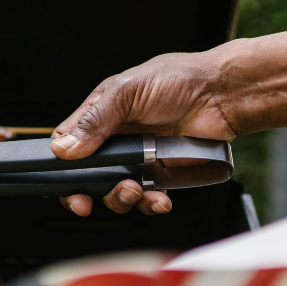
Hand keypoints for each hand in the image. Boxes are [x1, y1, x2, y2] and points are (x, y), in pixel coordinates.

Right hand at [51, 30, 286, 215]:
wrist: (223, 95)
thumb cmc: (179, 80)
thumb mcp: (128, 92)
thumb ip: (95, 122)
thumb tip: (65, 148)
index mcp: (101, 116)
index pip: (68, 145)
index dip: (63, 168)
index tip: (66, 184)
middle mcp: (117, 139)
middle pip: (88, 177)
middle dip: (85, 194)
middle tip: (86, 202)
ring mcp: (139, 159)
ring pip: (116, 192)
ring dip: (120, 199)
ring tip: (134, 189)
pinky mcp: (163, 174)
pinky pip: (148, 198)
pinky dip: (150, 204)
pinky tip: (158, 199)